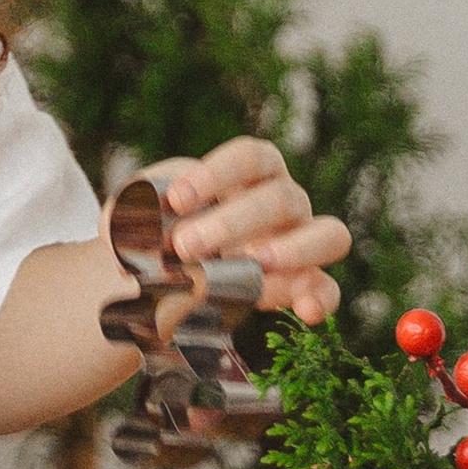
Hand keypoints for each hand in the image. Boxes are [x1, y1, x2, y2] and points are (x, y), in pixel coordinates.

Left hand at [155, 136, 348, 323]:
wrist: (172, 267)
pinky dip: (322, 300)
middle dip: (233, 221)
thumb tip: (138, 247)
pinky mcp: (308, 284)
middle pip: (281, 198)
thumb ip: (138, 218)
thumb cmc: (166, 227)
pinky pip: (329, 290)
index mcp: (253, 171)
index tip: (176, 199)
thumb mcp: (146, 214)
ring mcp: (304, 241)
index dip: (216, 174)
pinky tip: (305, 312)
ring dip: (293, 249)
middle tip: (187, 245)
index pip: (250, 157)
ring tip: (255, 262)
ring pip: (329, 235)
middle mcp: (287, 201)